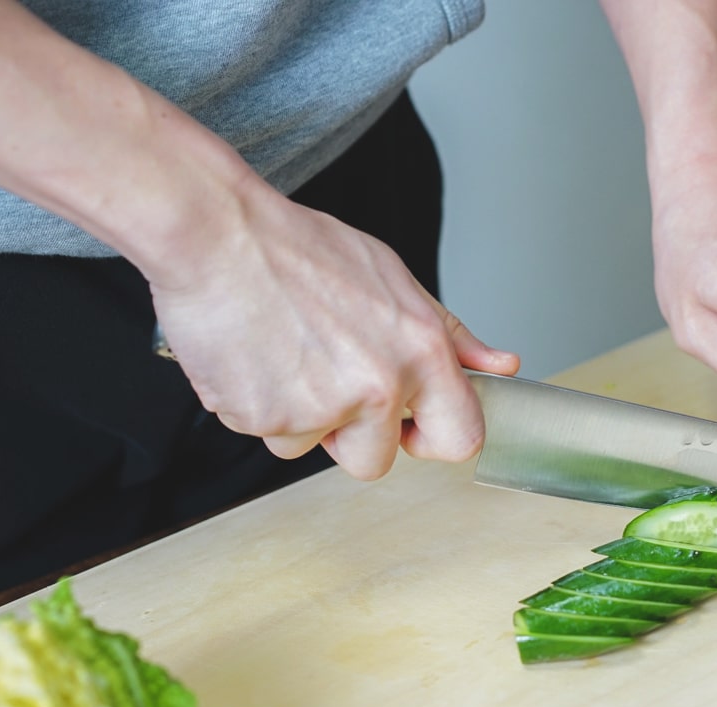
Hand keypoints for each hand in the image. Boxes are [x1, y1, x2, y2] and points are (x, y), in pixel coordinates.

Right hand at [151, 186, 517, 479]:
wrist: (215, 234)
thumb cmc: (297, 249)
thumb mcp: (394, 279)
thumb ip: (450, 335)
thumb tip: (500, 366)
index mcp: (420, 352)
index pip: (461, 438)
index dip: (433, 440)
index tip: (409, 427)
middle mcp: (377, 386)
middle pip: (375, 462)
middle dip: (349, 434)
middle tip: (322, 376)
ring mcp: (319, 409)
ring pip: (310, 447)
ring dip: (296, 415)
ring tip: (282, 350)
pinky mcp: (264, 420)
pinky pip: (266, 434)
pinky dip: (256, 404)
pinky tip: (252, 354)